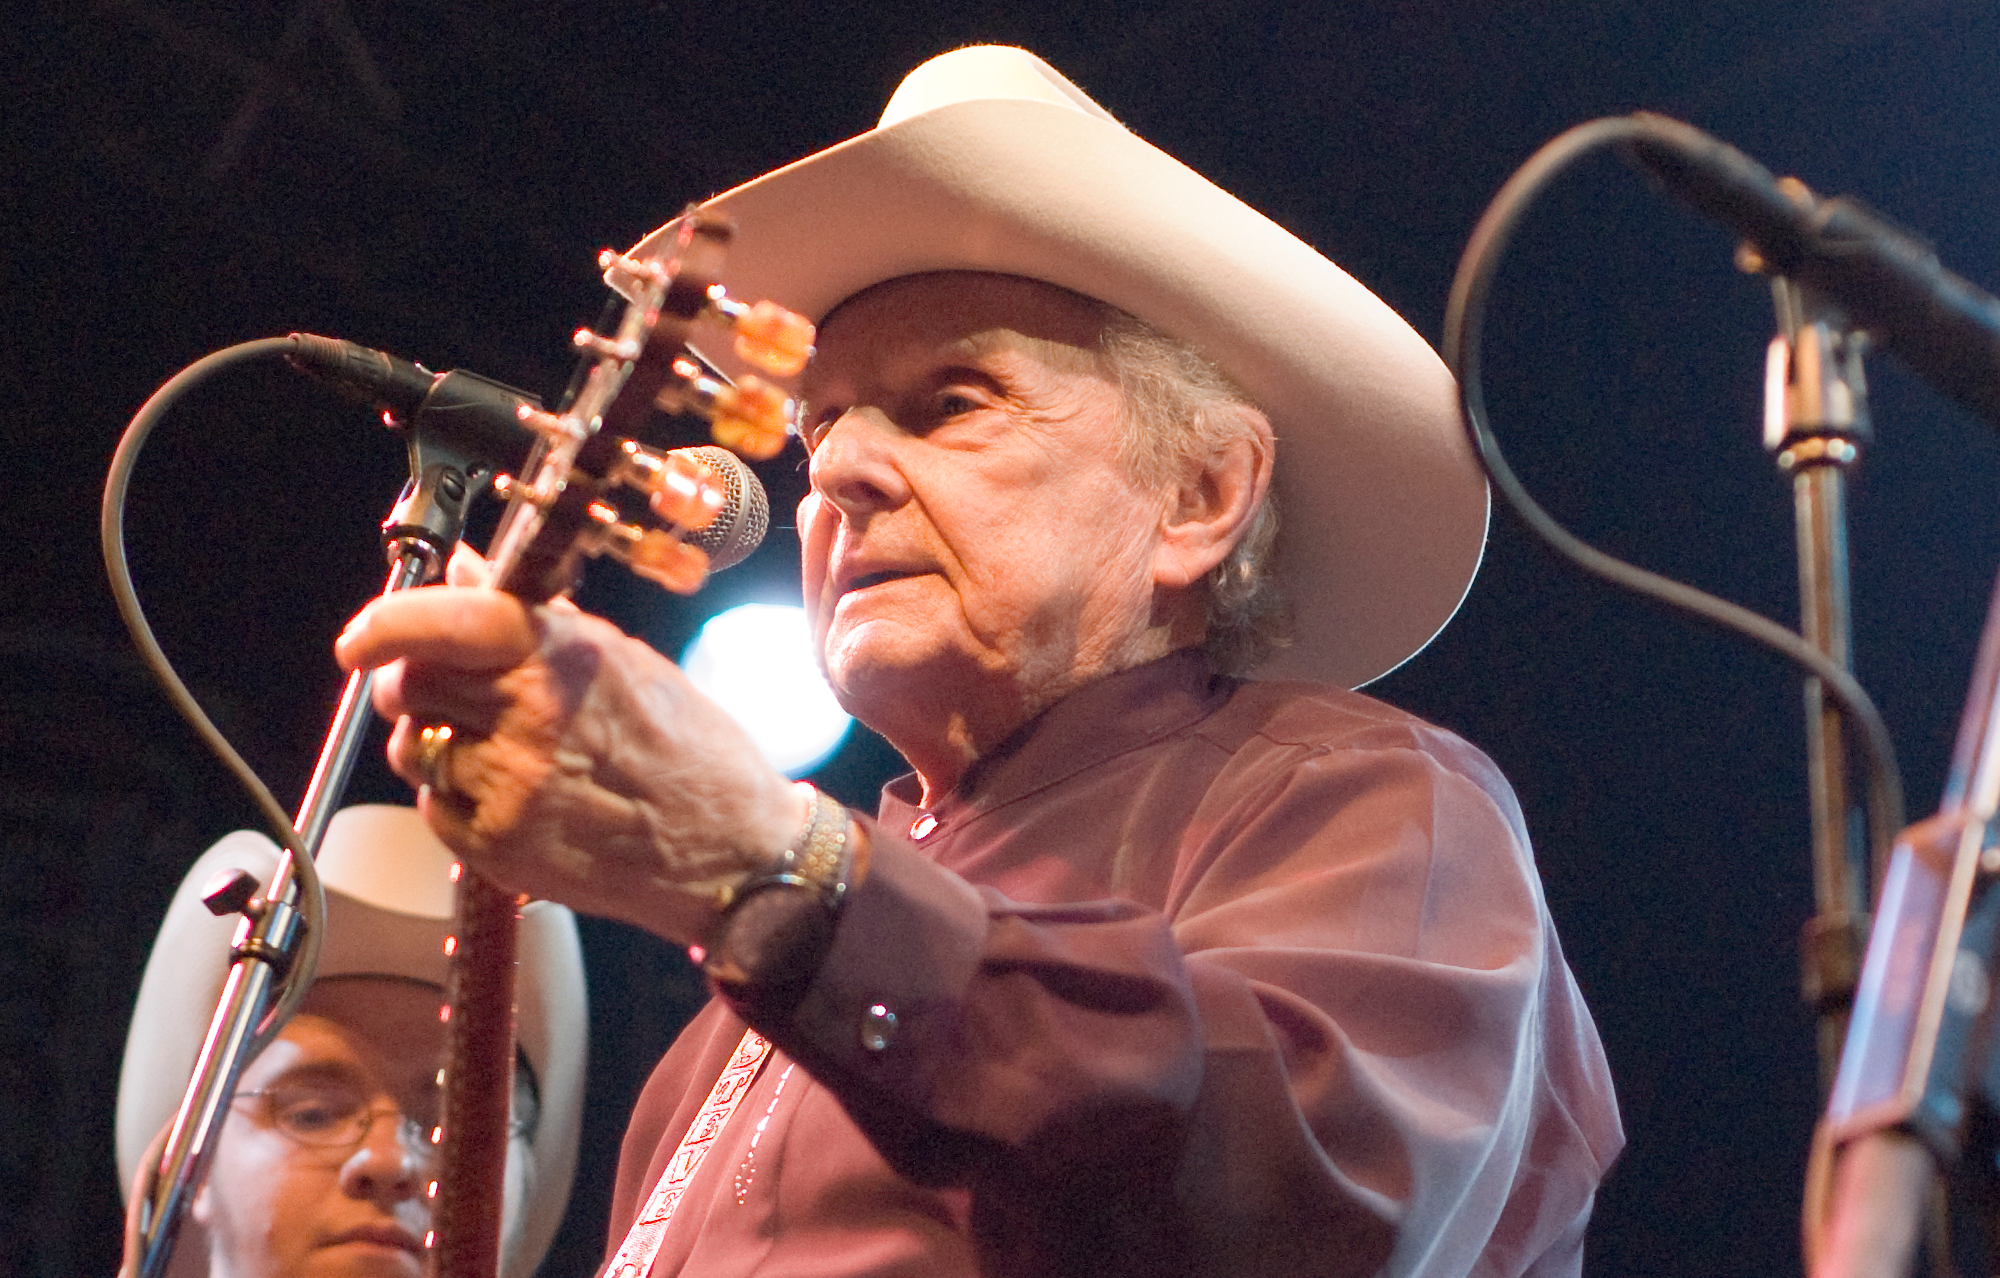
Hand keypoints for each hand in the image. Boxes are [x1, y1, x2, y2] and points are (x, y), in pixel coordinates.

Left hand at [335, 584, 806, 945]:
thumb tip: (462, 570)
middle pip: (409, 684)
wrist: (729, 852)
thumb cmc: (689, 751)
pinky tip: (516, 797)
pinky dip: (457, 798)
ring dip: (437, 744)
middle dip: (413, 683)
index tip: (361, 638)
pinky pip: (433, 806)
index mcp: (565, 657)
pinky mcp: (496, 844)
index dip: (387, 624)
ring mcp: (510, 785)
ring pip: (412, 748)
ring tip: (503, 753)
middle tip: (447, 692)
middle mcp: (532, 717)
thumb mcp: (620, 661)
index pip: (444, 623)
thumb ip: (533, 619)